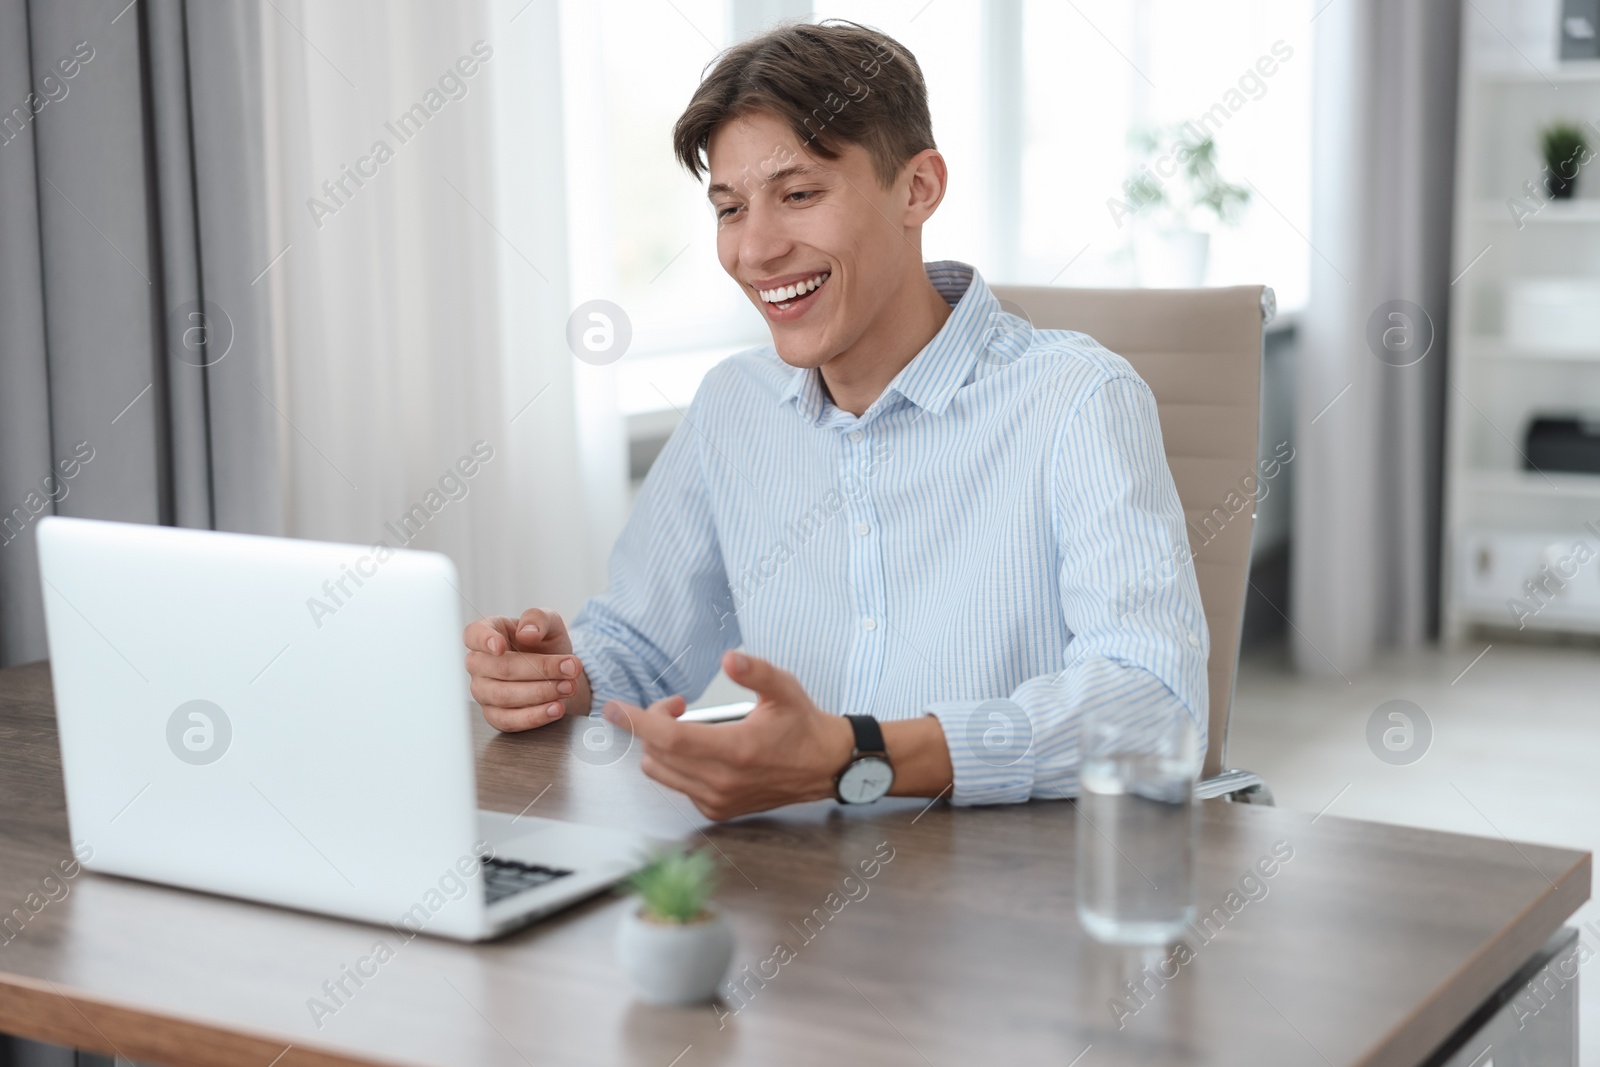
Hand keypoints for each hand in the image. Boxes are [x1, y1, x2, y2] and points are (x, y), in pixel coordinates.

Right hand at [463, 608, 591, 730]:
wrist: (558, 672)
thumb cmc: (545, 643)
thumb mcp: (550, 622)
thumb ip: (538, 619)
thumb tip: (527, 633)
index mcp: (487, 633)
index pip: (474, 635)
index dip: (484, 640)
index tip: (500, 646)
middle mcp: (479, 664)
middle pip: (501, 668)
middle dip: (540, 669)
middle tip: (570, 668)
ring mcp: (484, 691)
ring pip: (504, 696)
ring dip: (541, 693)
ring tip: (568, 687)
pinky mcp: (495, 715)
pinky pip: (509, 720)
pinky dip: (535, 716)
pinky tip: (556, 708)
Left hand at [601, 649, 855, 820]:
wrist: (825, 767)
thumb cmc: (803, 725)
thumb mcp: (784, 688)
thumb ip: (756, 671)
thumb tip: (729, 658)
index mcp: (735, 750)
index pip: (668, 738)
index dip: (636, 721)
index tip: (613, 707)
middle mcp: (721, 781)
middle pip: (657, 754)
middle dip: (653, 724)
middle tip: (677, 704)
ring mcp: (718, 799)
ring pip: (661, 772)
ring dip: (661, 746)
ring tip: (686, 726)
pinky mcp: (718, 810)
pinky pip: (677, 786)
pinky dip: (676, 765)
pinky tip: (699, 749)